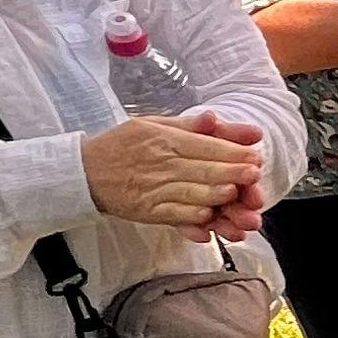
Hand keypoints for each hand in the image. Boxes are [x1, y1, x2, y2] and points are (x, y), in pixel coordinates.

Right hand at [83, 112, 262, 231]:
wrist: (83, 172)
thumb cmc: (122, 145)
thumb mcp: (154, 124)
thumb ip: (190, 125)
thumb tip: (219, 119)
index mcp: (164, 139)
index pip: (204, 145)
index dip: (231, 152)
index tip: (254, 155)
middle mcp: (160, 163)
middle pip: (202, 169)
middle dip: (231, 173)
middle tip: (253, 175)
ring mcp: (153, 189)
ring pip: (190, 193)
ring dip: (214, 195)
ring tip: (235, 194)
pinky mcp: (147, 210)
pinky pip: (172, 215)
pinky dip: (190, 218)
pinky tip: (206, 218)